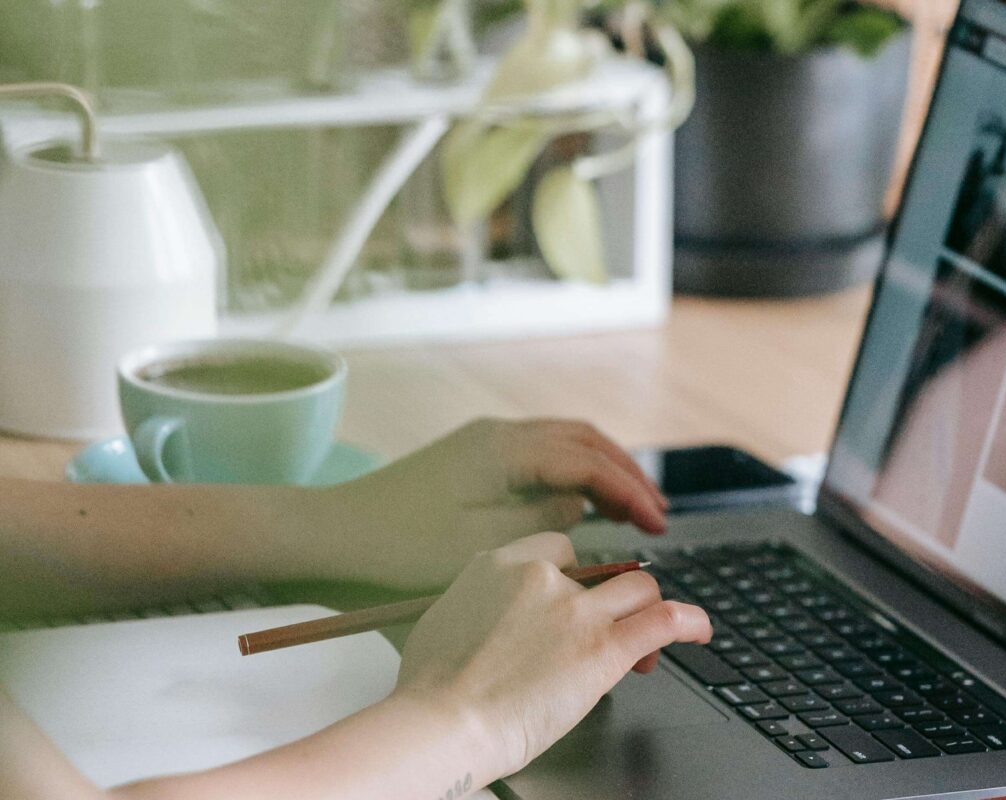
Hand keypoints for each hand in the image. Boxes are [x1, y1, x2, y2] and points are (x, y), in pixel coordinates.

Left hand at [317, 418, 667, 587]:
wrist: (335, 534)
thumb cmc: (399, 547)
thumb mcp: (482, 545)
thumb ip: (543, 519)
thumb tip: (580, 505)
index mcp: (504, 450)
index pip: (588, 463)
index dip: (629, 492)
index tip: (657, 524)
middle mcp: (499, 434)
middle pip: (584, 441)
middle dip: (627, 475)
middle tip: (657, 514)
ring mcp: (485, 440)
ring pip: (565, 441)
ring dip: (603, 469)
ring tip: (632, 506)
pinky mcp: (473, 454)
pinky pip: (542, 451)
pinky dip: (574, 470)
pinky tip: (583, 498)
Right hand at [394, 532, 711, 782]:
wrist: (440, 725)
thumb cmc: (431, 690)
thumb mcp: (445, 619)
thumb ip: (479, 603)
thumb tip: (488, 612)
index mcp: (500, 564)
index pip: (560, 549)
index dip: (575, 576)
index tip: (577, 600)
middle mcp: (543, 578)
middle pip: (602, 569)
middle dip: (610, 601)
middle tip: (607, 634)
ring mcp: (577, 611)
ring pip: (638, 589)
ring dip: (647, 612)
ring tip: (646, 646)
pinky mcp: (604, 648)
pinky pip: (664, 621)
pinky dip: (690, 621)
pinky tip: (700, 630)